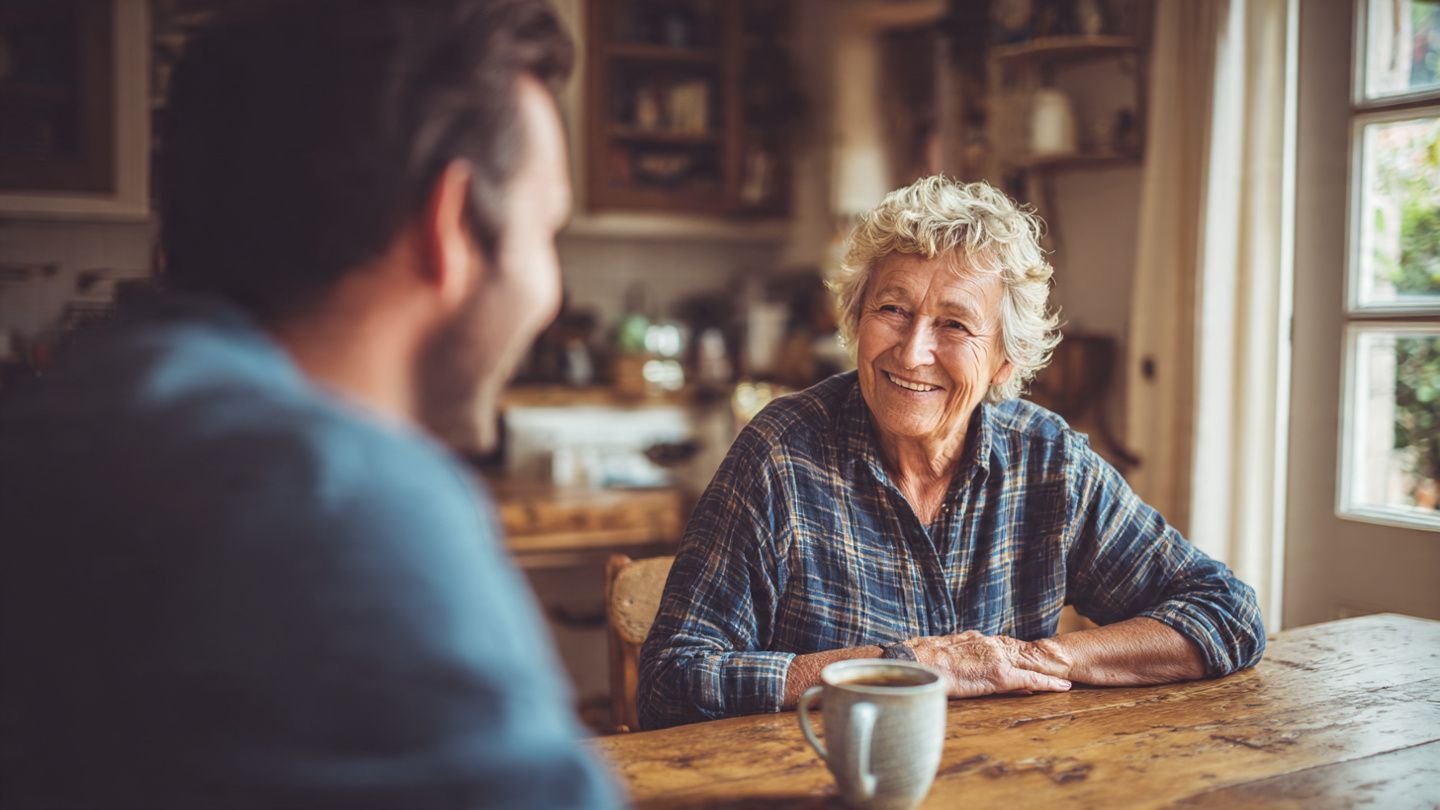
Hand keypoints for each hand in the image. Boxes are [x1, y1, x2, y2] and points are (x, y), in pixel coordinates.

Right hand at [905, 631, 1073, 697]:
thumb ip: (957, 653)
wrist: (914, 662)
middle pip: (1020, 653)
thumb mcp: (941, 651)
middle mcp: (989, 643)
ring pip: (1029, 665)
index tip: (1028, 660)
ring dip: (1047, 671)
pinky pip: (1029, 679)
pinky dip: (1047, 683)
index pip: (1002, 647)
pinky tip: (1062, 688)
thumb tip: (961, 660)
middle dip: (1038, 661)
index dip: (1017, 655)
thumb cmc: (919, 660)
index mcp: (975, 638)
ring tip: (1066, 678)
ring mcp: (996, 658)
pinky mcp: (999, 674)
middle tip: (1058, 668)